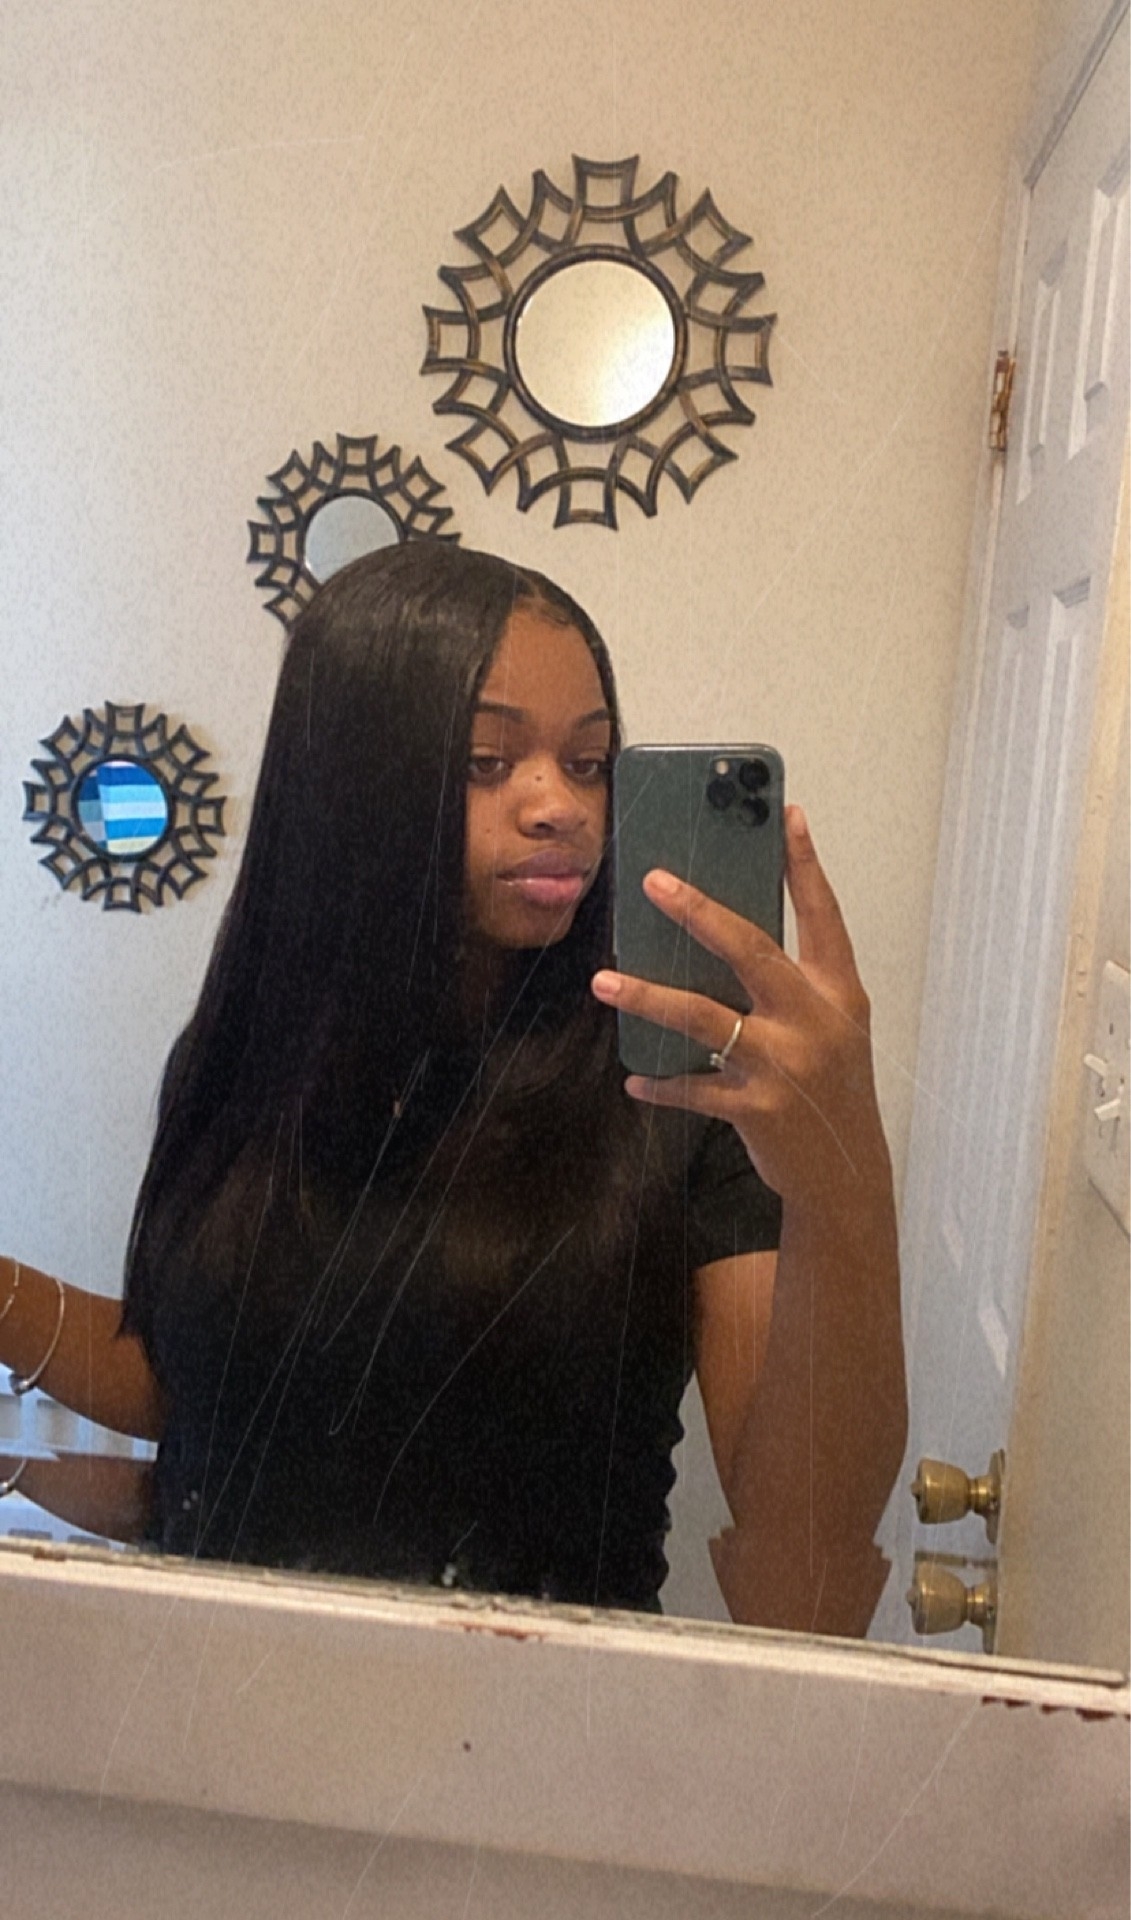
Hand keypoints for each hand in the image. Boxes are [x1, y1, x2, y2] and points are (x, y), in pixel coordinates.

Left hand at [591, 806, 888, 1210]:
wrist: (846, 1175)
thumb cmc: (831, 1088)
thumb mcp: (831, 1027)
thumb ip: (792, 983)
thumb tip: (722, 935)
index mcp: (840, 992)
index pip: (823, 916)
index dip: (806, 865)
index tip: (788, 814)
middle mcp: (816, 1022)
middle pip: (752, 951)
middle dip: (700, 913)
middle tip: (654, 882)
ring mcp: (786, 1066)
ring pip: (703, 1018)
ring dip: (647, 997)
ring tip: (604, 980)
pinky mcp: (758, 1109)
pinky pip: (693, 1087)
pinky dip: (661, 1082)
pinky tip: (637, 1077)